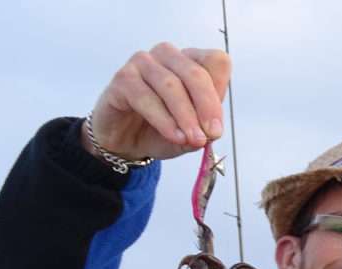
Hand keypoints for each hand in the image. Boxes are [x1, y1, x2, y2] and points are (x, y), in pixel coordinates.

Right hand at [83, 43, 230, 162]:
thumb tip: (211, 132)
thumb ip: (204, 130)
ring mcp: (143, 63)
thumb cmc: (162, 129)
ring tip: (193, 140)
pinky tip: (174, 136)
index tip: (216, 128)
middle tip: (212, 134)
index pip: (216, 61)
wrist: (126, 140)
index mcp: (191, 61)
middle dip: (206, 107)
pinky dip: (163, 119)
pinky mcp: (122, 77)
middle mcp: (168, 56)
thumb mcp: (191, 133)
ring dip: (185, 116)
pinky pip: (145, 96)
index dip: (218, 95)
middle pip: (195, 73)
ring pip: (170, 85)